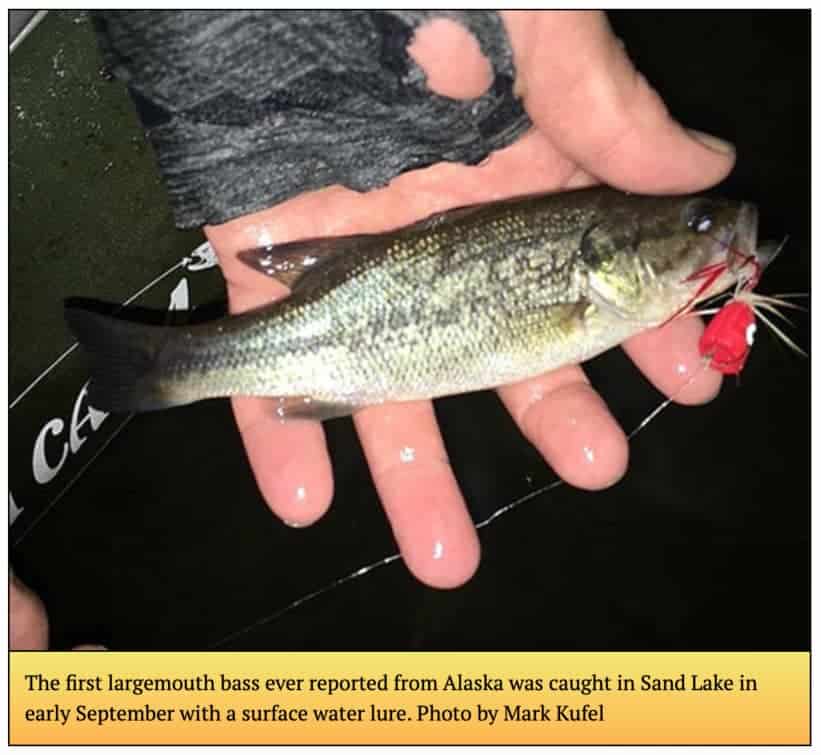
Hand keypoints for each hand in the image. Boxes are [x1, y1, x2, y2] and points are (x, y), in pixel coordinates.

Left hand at [204, 11, 734, 587]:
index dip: (644, 330)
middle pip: (499, 353)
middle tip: (598, 466)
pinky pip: (268, 367)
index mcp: (512, 192)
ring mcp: (356, 273)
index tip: (690, 377)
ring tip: (443, 560)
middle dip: (550, 416)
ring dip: (412, 478)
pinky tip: (307, 503)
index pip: (592, 279)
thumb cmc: (413, 2)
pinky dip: (278, 437)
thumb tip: (705, 169)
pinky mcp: (269, 282)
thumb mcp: (526, 34)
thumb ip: (604, 106)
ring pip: (389, 388)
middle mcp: (443, 248)